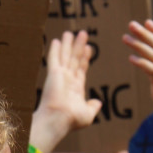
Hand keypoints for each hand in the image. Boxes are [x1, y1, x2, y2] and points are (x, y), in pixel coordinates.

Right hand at [30, 30, 101, 152]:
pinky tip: (56, 40)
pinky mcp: (53, 73)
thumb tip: (98, 102)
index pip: (81, 68)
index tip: (89, 48)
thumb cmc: (72, 120)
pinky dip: (55, 49)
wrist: (59, 119)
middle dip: (78, 46)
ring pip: (65, 56)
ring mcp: (60, 76)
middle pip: (74, 59)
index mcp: (75, 88)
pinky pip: (54, 58)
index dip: (85, 58)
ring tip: (71, 32)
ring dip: (68, 44)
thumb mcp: (88, 113)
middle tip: (83, 33)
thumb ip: (93, 106)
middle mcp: (67, 80)